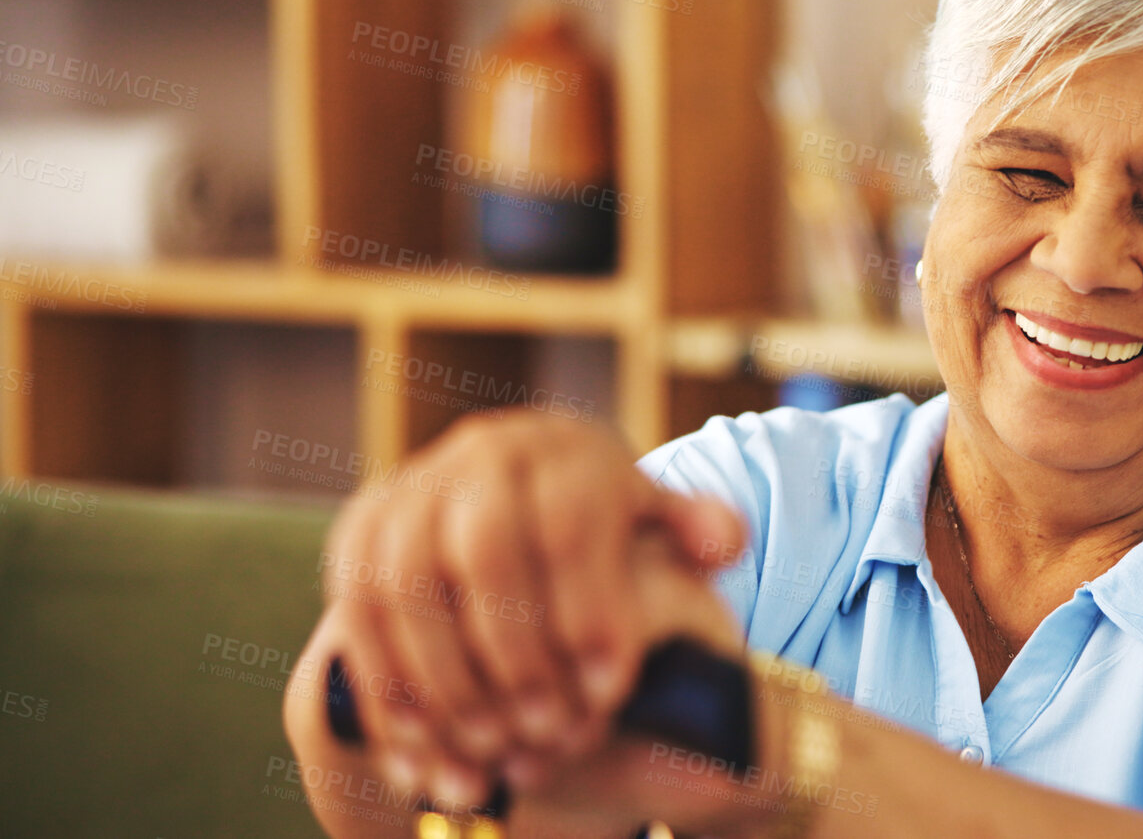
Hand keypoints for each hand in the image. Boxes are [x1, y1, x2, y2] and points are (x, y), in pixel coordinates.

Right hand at [299, 411, 747, 813]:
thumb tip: (726, 543)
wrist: (510, 487)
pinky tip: (424, 747)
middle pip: (486, 551)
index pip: (571, 524)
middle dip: (516, 652)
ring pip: (408, 585)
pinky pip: (356, 611)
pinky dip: (386, 685)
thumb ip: (695, 530)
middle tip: (548, 732)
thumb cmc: (599, 521)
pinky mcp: (358, 530)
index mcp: (564, 450)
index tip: (610, 690)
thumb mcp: (652, 517)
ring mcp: (410, 487)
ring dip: (444, 680)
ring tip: (488, 752)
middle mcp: (482, 456)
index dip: (589, 610)